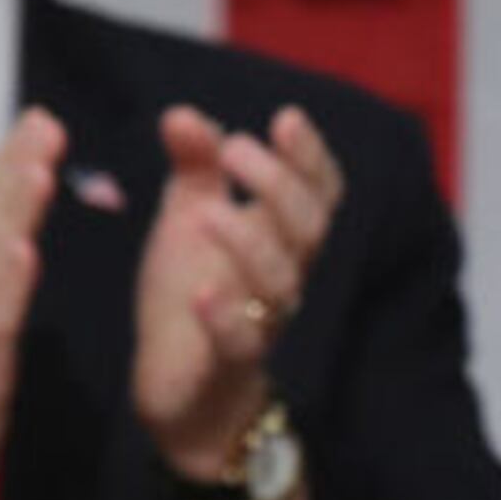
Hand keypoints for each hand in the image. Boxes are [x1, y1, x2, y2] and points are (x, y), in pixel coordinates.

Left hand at [132, 103, 343, 476]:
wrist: (181, 385)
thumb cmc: (194, 293)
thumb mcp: (190, 217)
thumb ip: (195, 167)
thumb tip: (182, 113)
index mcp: (281, 235)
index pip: (319, 192)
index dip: (310, 157)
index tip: (285, 119)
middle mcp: (284, 275)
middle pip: (308, 227)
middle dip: (279, 184)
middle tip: (236, 149)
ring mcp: (263, 319)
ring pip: (281, 280)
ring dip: (249, 241)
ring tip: (208, 212)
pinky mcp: (231, 362)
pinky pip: (242, 341)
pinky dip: (225, 317)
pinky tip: (204, 294)